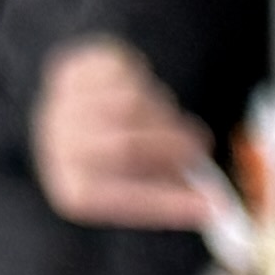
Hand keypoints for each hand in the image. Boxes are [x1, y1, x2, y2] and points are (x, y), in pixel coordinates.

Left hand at [35, 39, 222, 232]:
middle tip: (199, 146)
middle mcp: (58, 149)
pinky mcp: (70, 70)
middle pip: (127, 148)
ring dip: (161, 112)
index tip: (214, 204)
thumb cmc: (114, 162)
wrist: (67, 119)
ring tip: (166, 120)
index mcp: (75, 190)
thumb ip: (174, 194)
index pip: (126, 200)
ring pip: (130, 103)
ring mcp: (61, 106)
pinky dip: (144, 82)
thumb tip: (216, 204)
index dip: (172, 202)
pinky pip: (123, 71)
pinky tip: (140, 94)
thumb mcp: (139, 185)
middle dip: (172, 146)